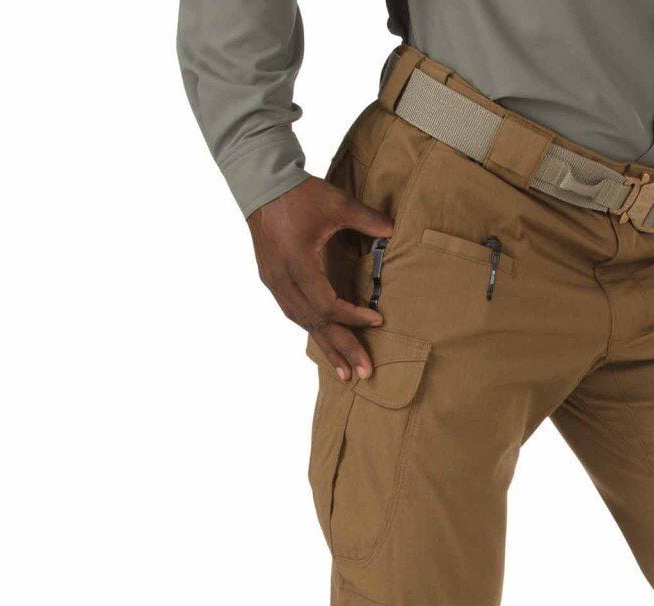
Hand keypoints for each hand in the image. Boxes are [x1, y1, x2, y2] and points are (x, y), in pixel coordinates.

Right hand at [248, 177, 393, 380]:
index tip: (377, 321)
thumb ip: (367, 219)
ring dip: (326, 348)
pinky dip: (312, 329)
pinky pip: (294, 313)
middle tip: (365, 374)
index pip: (327, 304)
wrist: (259, 182)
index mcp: (297, 264)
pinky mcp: (272, 279)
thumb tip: (394, 231)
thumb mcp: (336, 202)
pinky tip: (324, 344)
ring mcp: (275, 282)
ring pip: (303, 323)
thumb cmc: (298, 192)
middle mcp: (283, 279)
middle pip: (316, 324)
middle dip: (342, 350)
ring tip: (346, 373)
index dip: (352, 317)